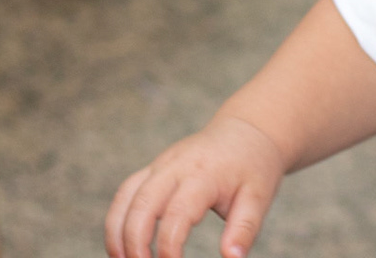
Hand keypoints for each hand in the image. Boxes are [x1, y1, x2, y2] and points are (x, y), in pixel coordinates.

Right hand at [106, 115, 287, 257]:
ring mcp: (161, 164)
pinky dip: (118, 218)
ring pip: (126, 196)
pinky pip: (126, 192)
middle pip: (142, 203)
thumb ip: (244, 229)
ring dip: (117, 231)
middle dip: (134, 241)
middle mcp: (176, 166)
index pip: (177, 212)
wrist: (247, 130)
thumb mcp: (259, 197)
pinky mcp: (153, 168)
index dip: (169, 244)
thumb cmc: (254, 167)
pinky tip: (122, 243)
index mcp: (204, 174)